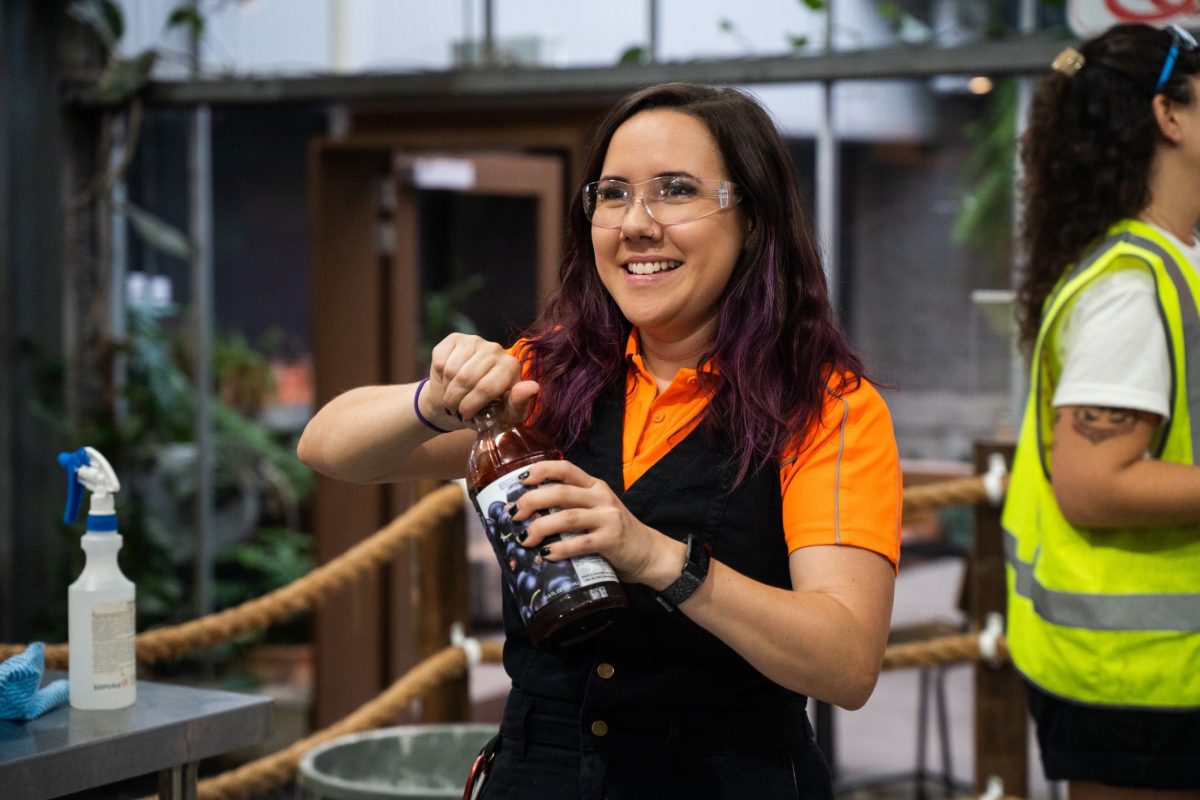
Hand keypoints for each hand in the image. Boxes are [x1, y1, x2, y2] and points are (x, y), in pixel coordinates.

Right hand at [423, 333, 538, 427]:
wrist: (462, 399)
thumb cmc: (488, 409)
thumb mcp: (505, 415)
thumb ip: (519, 403)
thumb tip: (533, 387)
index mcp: (511, 367)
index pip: (485, 388)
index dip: (471, 406)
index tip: (467, 415)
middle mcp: (496, 349)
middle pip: (466, 379)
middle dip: (456, 400)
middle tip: (456, 408)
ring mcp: (475, 341)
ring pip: (451, 371)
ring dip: (447, 390)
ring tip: (453, 396)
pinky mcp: (455, 338)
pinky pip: (441, 361)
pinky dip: (440, 377)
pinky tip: (448, 380)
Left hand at [509, 460, 683, 587]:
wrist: (649, 552)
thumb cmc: (615, 532)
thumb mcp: (596, 510)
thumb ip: (572, 507)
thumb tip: (529, 514)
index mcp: (595, 486)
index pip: (566, 468)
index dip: (541, 470)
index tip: (520, 481)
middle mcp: (601, 497)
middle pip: (560, 492)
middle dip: (531, 502)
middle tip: (514, 515)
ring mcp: (608, 518)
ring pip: (567, 517)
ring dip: (540, 527)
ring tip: (524, 538)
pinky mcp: (612, 540)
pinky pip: (580, 543)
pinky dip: (559, 549)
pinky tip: (545, 555)